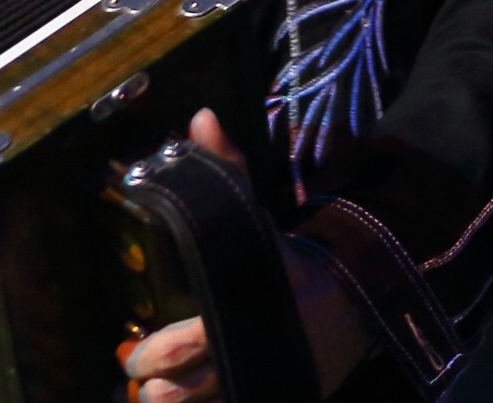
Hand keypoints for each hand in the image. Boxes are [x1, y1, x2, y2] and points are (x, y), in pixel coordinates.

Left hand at [119, 110, 370, 402]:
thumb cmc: (295, 260)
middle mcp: (251, 358)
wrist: (358, 300)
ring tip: (160, 396)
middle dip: (156, 388)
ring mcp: (262, 385)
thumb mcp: (260, 217)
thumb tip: (201, 117)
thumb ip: (227, 171)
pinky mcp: (276, 397)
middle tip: (142, 377)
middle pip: (184, 392)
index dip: (154, 358)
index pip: (186, 347)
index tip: (134, 355)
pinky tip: (193, 401)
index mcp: (244, 310)